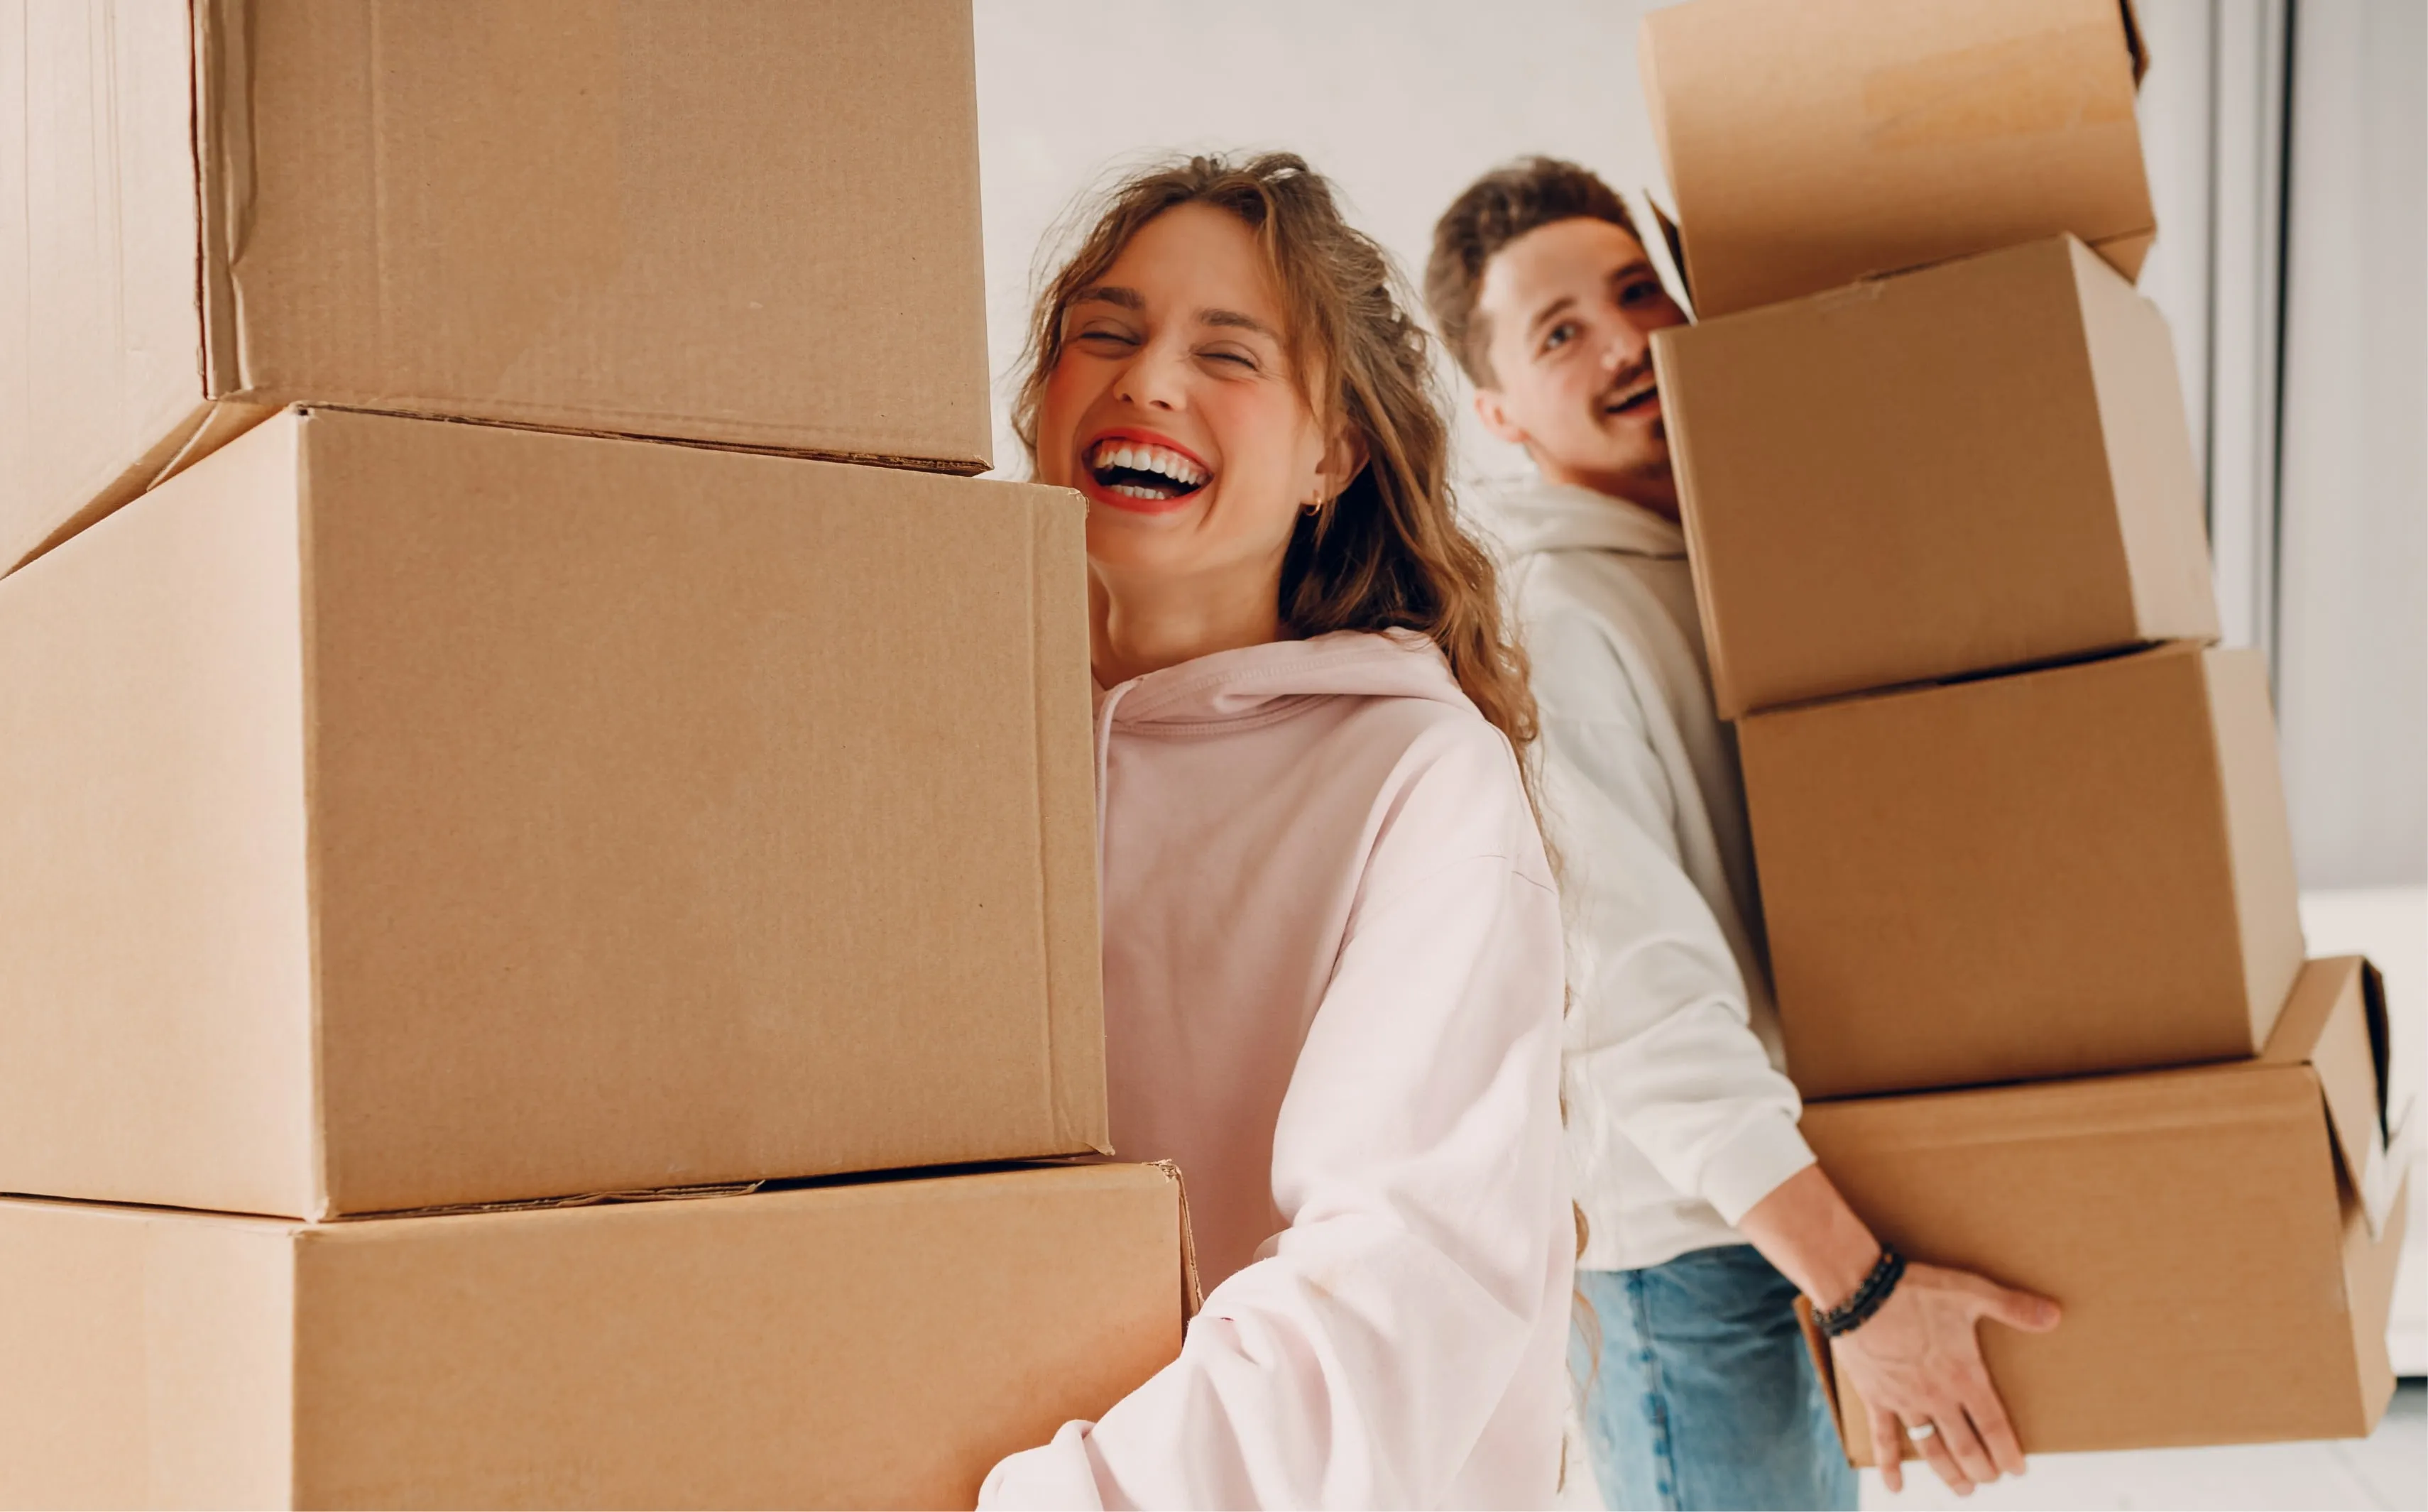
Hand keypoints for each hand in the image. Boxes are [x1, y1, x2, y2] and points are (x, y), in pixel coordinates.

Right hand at [1831, 1262, 2058, 1495]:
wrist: (1859, 1290)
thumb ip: (2012, 1307)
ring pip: (1931, 1449)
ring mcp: (1905, 1401)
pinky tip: (1895, 1487)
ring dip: (1949, 1473)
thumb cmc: (1916, 1289)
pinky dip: (1889, 1465)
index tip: (2018, 1470)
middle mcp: (1937, 1397)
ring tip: (1962, 1490)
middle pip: (1966, 1446)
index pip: (1994, 1426)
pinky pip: (1883, 1438)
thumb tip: (2055, 1315)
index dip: (2007, 1452)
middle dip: (1982, 1468)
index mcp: (1964, 1376)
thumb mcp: (1970, 1291)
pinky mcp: (1876, 1397)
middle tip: (1991, 1480)